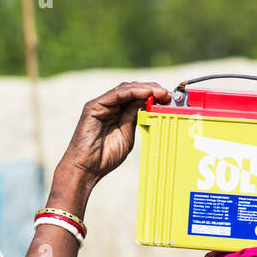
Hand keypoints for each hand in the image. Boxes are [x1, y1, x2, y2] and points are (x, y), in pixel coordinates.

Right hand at [56, 81, 171, 193]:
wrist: (87, 168)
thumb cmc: (105, 157)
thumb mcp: (127, 136)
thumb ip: (134, 118)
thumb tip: (147, 103)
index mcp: (118, 113)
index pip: (136, 98)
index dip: (153, 96)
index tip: (169, 99)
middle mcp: (109, 106)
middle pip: (132, 90)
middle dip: (151, 90)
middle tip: (167, 94)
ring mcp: (101, 105)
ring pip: (125, 89)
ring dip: (144, 88)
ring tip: (159, 92)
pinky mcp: (94, 106)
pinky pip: (115, 94)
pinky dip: (131, 92)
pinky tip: (145, 93)